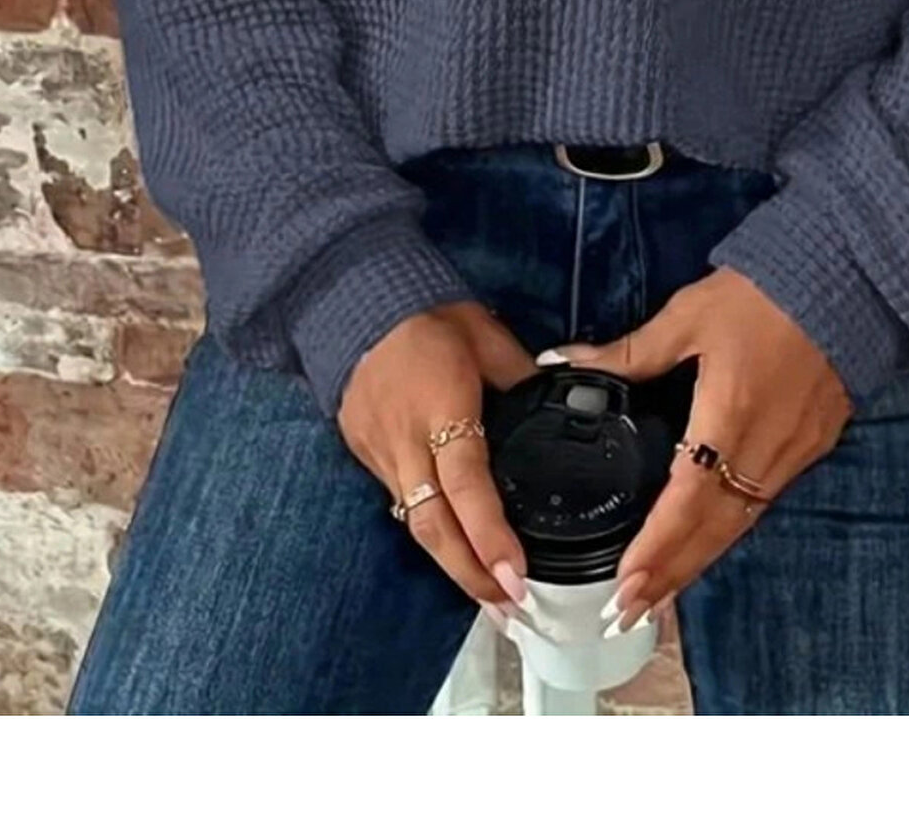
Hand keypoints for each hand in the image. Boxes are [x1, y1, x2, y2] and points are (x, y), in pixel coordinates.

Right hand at [339, 300, 536, 622]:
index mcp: (442, 408)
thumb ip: (521, 376)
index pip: (468, 484)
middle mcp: (406, 440)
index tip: (516, 578)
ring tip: (489, 595)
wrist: (350, 297)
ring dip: (452, 561)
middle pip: (434, 525)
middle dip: (470, 576)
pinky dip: (429, 527)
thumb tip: (559, 400)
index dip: (490, 536)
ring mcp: (379, 451)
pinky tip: (453, 546)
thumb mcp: (486, 335)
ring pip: (415, 522)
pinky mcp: (363, 451)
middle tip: (508, 612)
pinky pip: (399, 499)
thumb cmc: (426, 313)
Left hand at [548, 267, 852, 632]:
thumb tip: (565, 362)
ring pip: (741, 522)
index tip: (624, 587)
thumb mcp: (690, 314)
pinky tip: (709, 539)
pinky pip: (764, 501)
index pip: (685, 500)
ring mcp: (795, 451)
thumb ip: (630, 351)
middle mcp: (765, 447)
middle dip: (671, 576)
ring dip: (699, 560)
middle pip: (714, 530)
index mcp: (729, 414)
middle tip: (629, 614)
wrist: (851, 277)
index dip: (655, 549)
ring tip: (660, 592)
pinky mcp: (813, 444)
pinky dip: (731, 530)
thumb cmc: (765, 290)